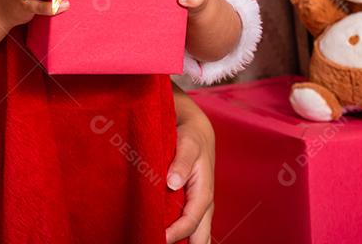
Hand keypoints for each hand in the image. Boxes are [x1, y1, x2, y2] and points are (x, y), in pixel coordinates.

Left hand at [165, 106, 215, 243]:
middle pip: (197, 235)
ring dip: (182, 240)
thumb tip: (173, 183)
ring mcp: (196, 204)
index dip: (176, 234)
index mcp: (203, 193)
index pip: (190, 222)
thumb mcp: (187, 144)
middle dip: (184, 243)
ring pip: (194, 232)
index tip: (158, 238)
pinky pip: (186, 222)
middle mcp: (202, 203)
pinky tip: (163, 236)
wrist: (195, 129)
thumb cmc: (191, 136)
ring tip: (159, 242)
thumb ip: (182, 162)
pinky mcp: (188, 201)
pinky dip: (179, 233)